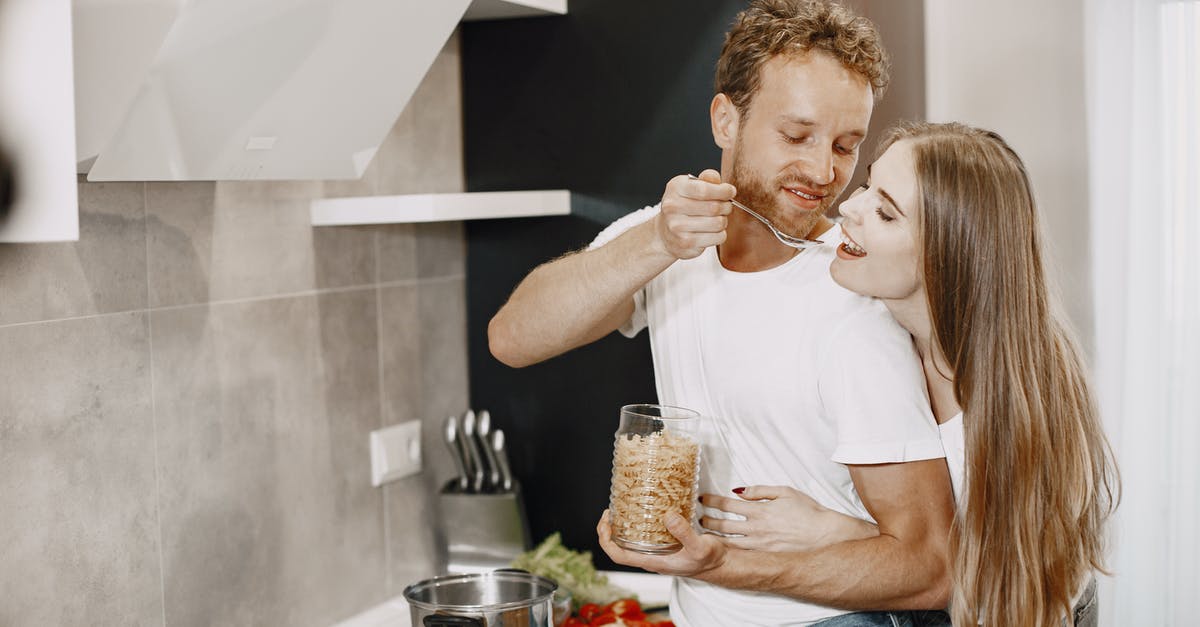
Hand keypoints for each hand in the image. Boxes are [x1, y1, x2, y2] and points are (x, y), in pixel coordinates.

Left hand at [596, 509, 727, 577]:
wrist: (723, 564)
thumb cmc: (711, 561)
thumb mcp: (700, 547)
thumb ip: (684, 533)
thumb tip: (667, 516)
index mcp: (654, 562)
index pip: (619, 556)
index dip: (606, 540)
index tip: (606, 522)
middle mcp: (652, 557)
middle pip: (620, 547)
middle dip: (610, 529)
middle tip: (611, 510)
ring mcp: (658, 551)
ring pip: (631, 540)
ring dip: (623, 525)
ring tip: (622, 506)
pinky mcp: (666, 543)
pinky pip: (645, 534)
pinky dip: (639, 521)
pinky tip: (644, 508)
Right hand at [654, 169, 734, 259]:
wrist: (665, 232)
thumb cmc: (683, 206)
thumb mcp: (691, 187)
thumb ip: (706, 180)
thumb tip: (715, 178)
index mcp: (675, 188)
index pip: (704, 190)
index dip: (723, 191)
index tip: (730, 192)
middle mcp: (672, 207)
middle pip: (714, 207)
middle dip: (726, 206)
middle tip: (725, 207)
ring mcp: (677, 227)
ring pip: (718, 223)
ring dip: (723, 221)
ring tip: (717, 219)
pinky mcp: (686, 243)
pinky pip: (718, 237)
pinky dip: (720, 234)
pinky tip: (712, 231)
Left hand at [699, 485, 878, 551]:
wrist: (825, 535)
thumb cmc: (808, 512)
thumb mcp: (785, 492)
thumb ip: (760, 491)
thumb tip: (739, 491)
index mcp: (760, 510)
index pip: (728, 504)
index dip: (712, 501)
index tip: (702, 499)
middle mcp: (756, 528)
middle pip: (723, 525)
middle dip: (708, 520)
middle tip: (698, 518)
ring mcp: (759, 545)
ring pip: (728, 541)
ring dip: (714, 537)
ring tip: (703, 534)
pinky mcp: (764, 556)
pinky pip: (740, 554)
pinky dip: (727, 551)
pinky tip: (719, 549)